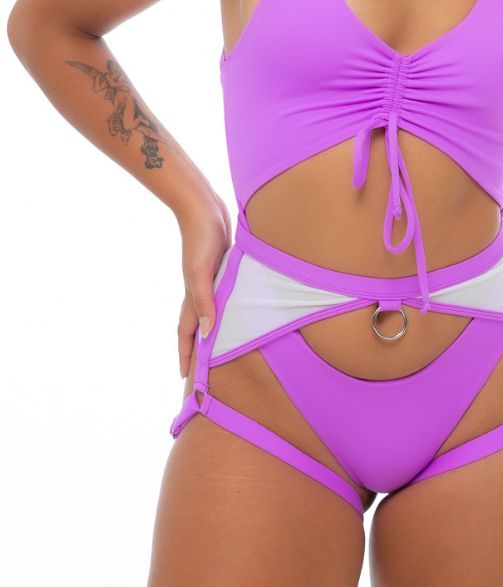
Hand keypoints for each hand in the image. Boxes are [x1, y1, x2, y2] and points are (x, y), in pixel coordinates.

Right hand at [175, 189, 230, 377]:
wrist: (203, 209)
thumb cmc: (202, 239)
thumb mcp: (201, 272)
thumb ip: (203, 301)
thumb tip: (205, 333)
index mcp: (192, 296)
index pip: (186, 333)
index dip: (185, 355)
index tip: (183, 378)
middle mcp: (199, 292)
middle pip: (195, 327)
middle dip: (195, 349)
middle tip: (199, 370)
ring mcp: (209, 280)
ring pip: (208, 313)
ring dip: (210, 330)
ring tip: (218, 347)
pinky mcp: (219, 269)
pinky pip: (220, 297)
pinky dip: (222, 309)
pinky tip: (235, 310)